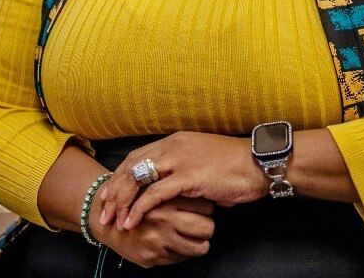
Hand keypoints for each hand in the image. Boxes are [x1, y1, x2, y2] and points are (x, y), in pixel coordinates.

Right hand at [91, 195, 214, 267]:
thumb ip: (176, 185)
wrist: (107, 220)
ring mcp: (159, 240)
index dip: (207, 208)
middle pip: (207, 227)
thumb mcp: (154, 185)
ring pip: (200, 247)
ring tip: (193, 237)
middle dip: (207, 227)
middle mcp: (164, 220)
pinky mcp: (154, 257)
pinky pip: (183, 259)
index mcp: (167, 199)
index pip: (206, 207)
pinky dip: (183, 253)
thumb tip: (208, 192)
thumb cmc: (136, 200)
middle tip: (202, 225)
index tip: (202, 209)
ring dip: (199, 243)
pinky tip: (175, 245)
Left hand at [97, 132, 268, 230]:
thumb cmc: (235, 166)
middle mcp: (173, 146)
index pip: (137, 157)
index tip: (109, 195)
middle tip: (103, 210)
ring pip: (138, 179)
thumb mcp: (202, 161)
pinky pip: (155, 194)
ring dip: (122, 201)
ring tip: (112, 220)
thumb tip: (172, 187)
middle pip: (131, 166)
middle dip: (114, 190)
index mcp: (174, 141)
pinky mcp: (189, 176)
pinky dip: (140, 209)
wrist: (260, 163)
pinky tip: (132, 222)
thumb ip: (183, 169)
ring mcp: (180, 160)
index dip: (119, 177)